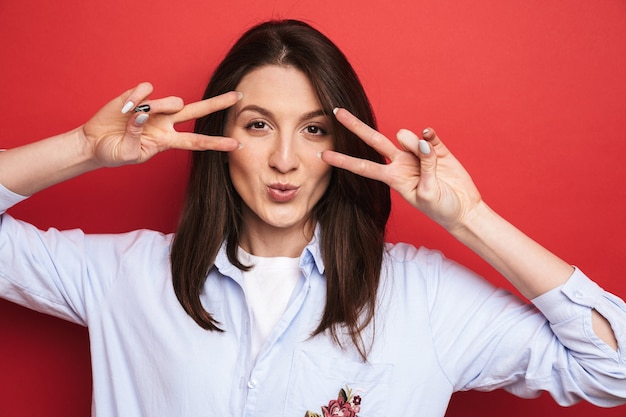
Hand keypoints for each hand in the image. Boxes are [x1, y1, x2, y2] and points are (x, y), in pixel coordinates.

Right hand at [81, 82, 240, 167]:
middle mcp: (166, 123)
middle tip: (238, 96)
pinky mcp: (138, 96)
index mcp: (167, 141)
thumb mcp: (127, 153)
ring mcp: (154, 108)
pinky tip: (125, 106)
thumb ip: (137, 137)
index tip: (236, 143)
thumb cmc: (113, 153)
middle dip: (218, 103)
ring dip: (158, 106)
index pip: (198, 142)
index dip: (216, 143)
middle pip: (198, 111)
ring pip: (172, 101)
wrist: (93, 143)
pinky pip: (147, 89)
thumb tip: (143, 114)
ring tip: (133, 114)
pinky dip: (137, 96)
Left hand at [321, 108, 481, 231]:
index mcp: (394, 178)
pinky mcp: (437, 150)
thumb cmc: (442, 209)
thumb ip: (424, 167)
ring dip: (412, 142)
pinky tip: (430, 137)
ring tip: (426, 152)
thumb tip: (422, 141)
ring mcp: (418, 155)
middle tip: (337, 111)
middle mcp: (402, 163)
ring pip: (407, 138)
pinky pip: (429, 136)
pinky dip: (430, 136)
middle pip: (374, 141)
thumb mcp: (428, 193)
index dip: (343, 161)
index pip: (363, 167)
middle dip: (356, 126)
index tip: (323, 155)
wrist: (464, 210)